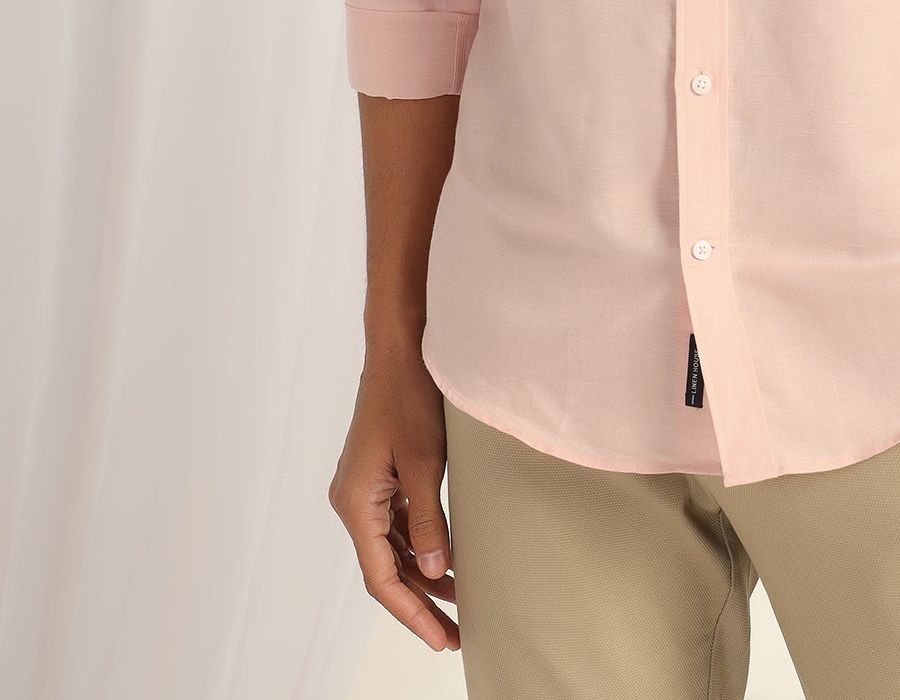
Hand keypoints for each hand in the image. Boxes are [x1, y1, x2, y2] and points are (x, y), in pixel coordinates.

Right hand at [328, 345, 459, 652]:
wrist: (400, 349)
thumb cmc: (410, 397)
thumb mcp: (425, 464)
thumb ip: (427, 522)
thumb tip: (434, 572)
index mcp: (356, 503)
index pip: (381, 577)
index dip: (412, 613)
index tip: (440, 638)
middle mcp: (353, 501)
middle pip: (385, 568)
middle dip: (420, 602)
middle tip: (454, 634)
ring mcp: (365, 489)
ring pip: (391, 548)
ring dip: (423, 574)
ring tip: (460, 602)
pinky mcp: (379, 476)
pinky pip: (396, 524)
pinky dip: (420, 545)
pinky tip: (447, 558)